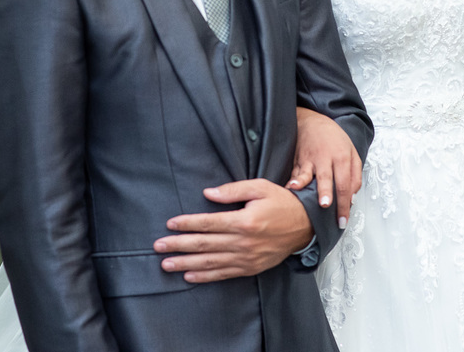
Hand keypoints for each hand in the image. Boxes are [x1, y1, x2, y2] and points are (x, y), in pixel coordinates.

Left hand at [154, 179, 313, 282]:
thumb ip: (232, 190)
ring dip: (186, 264)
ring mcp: (247, 258)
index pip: (208, 223)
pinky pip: (224, 274)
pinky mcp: (251, 268)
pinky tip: (189, 276)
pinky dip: (205, 277)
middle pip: (204, 245)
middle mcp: (243, 242)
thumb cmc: (281, 202)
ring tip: (166, 264)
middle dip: (179, 245)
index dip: (187, 224)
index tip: (170, 224)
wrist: (305, 226)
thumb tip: (208, 194)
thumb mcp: (259, 187)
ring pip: (210, 262)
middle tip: (158, 246)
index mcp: (244, 221)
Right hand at [286, 107, 361, 224]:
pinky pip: (294, 173)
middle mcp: (326, 158)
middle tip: (326, 206)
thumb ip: (355, 175)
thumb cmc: (333, 138)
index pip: (345, 184)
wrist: (312, 121)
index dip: (344, 204)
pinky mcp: (298, 160)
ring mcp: (310, 159)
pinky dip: (291, 181)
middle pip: (327, 178)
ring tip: (300, 192)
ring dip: (304, 184)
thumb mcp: (352, 152)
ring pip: (308, 174)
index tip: (343, 220)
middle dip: (326, 192)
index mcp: (342, 157)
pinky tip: (288, 188)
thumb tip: (352, 198)